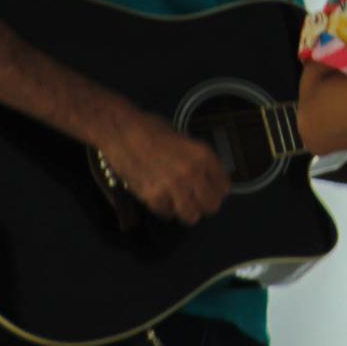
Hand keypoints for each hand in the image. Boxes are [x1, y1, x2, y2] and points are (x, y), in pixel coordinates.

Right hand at [98, 108, 230, 225]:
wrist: (122, 132)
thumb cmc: (152, 129)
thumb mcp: (184, 139)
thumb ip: (197, 159)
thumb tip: (206, 176)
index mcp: (203, 156)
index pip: (224, 187)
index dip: (217, 189)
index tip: (211, 189)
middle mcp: (192, 173)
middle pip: (211, 206)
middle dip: (205, 204)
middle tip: (196, 199)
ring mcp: (173, 188)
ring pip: (191, 216)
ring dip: (187, 211)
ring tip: (180, 202)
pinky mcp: (154, 198)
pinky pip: (168, 214)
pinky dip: (165, 209)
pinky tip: (161, 197)